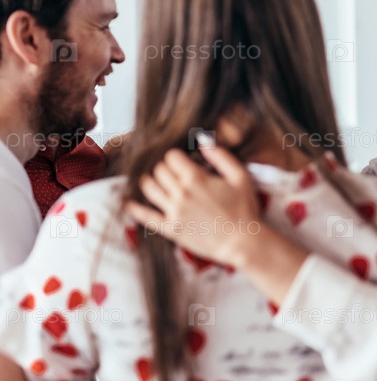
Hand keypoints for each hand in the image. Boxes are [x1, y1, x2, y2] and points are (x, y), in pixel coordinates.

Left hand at [124, 140, 307, 301]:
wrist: (242, 241)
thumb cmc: (245, 209)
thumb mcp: (240, 176)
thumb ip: (220, 155)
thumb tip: (202, 139)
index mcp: (196, 178)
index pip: (171, 156)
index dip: (176, 155)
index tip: (183, 161)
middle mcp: (180, 193)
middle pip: (158, 169)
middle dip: (165, 167)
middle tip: (174, 172)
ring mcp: (173, 211)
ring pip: (148, 187)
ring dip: (150, 180)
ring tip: (157, 181)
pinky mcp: (170, 228)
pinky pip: (145, 216)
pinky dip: (133, 208)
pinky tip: (128, 202)